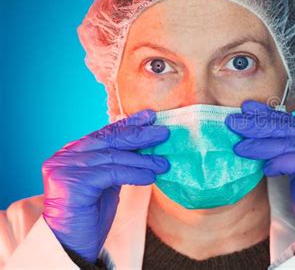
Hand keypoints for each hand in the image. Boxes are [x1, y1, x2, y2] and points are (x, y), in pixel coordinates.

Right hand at [41, 110, 169, 261]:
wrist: (73, 245)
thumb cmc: (91, 214)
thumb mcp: (107, 181)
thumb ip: (117, 162)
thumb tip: (145, 145)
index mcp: (72, 152)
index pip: (105, 133)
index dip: (129, 124)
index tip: (151, 117)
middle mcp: (65, 156)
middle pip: (109, 140)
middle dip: (139, 135)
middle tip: (163, 133)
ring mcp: (65, 168)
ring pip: (113, 156)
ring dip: (142, 159)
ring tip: (163, 163)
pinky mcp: (72, 183)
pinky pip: (112, 173)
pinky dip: (134, 173)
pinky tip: (150, 176)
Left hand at [225, 100, 294, 240]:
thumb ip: (287, 150)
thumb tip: (256, 134)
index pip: (294, 122)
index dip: (269, 115)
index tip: (247, 109)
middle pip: (291, 129)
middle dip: (259, 125)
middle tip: (234, 122)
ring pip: (291, 144)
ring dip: (261, 145)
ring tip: (240, 147)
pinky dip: (279, 163)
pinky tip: (266, 169)